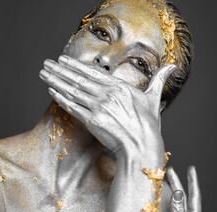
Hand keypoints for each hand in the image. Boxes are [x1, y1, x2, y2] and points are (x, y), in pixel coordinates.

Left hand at [40, 55, 176, 163]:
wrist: (142, 146)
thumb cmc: (148, 125)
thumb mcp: (154, 99)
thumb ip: (159, 80)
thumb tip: (172, 67)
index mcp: (120, 87)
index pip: (92, 73)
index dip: (75, 66)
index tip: (62, 60)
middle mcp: (107, 94)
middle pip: (78, 80)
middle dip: (60, 71)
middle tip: (46, 64)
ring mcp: (99, 107)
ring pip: (73, 91)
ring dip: (56, 82)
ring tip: (44, 74)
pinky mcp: (92, 121)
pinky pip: (73, 107)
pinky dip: (61, 99)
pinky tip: (52, 91)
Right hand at [166, 166, 202, 211]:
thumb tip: (178, 193)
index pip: (194, 196)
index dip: (193, 182)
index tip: (191, 169)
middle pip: (185, 197)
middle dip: (179, 183)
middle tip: (171, 171)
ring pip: (178, 203)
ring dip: (174, 190)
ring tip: (169, 181)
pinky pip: (172, 210)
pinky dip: (168, 201)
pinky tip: (164, 200)